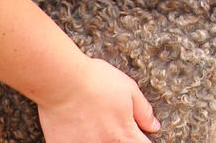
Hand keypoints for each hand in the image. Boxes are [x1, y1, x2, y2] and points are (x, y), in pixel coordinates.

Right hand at [36, 56, 159, 141]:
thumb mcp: (128, 89)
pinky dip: (75, 139)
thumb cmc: (94, 80)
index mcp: (124, 135)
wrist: (61, 79)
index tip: (134, 134)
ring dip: (96, 138)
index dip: (139, 139)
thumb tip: (153, 126)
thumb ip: (143, 111)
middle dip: (117, 138)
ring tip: (89, 125)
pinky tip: (73, 128)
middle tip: (107, 124)